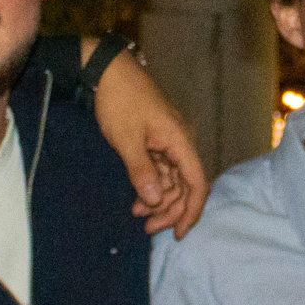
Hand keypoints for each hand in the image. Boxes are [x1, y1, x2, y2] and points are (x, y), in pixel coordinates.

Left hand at [89, 44, 206, 236]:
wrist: (108, 71)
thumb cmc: (119, 101)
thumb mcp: (126, 139)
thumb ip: (141, 171)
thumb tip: (154, 200)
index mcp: (180, 140)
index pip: (196, 181)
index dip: (191, 210)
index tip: (179, 233)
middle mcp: (180, 143)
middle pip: (185, 185)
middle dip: (170, 210)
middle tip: (147, 228)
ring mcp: (168, 143)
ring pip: (172, 181)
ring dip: (159, 200)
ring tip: (138, 215)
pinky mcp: (156, 142)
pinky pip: (161, 171)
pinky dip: (151, 187)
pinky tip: (137, 200)